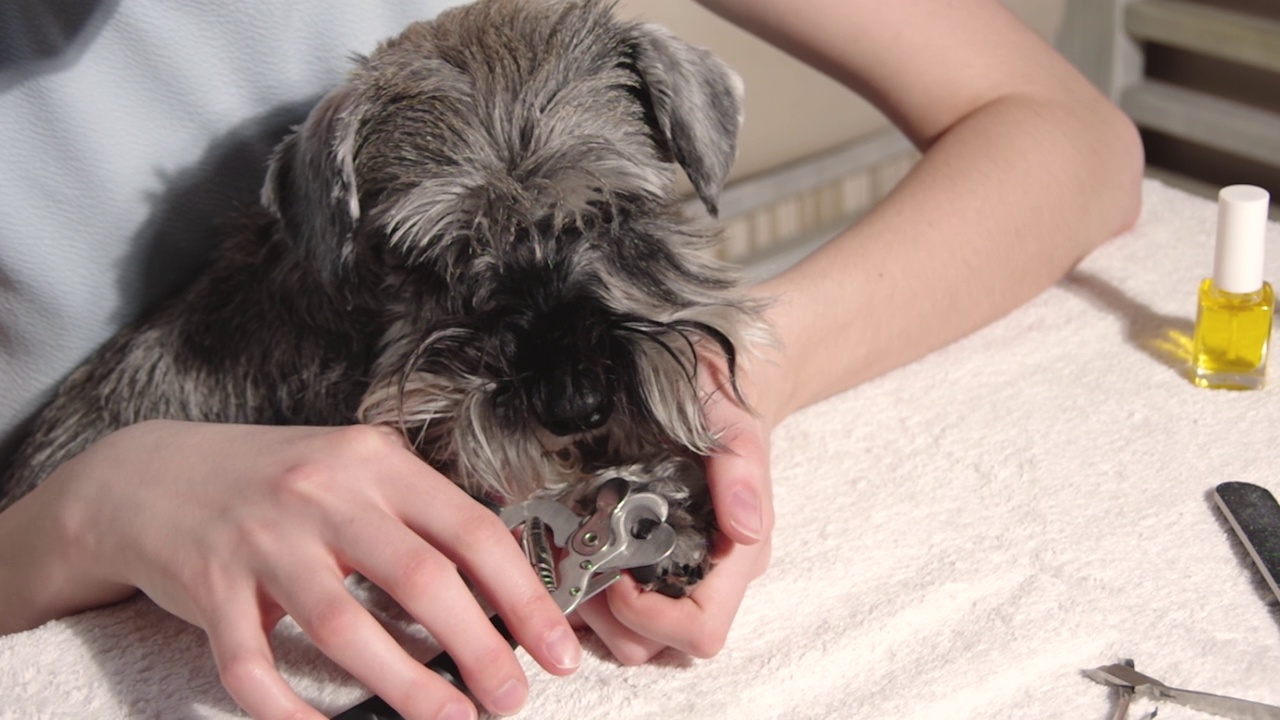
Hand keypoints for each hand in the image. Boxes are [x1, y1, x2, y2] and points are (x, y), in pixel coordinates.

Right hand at [1, 420, 579, 719]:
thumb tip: (498, 588)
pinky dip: (293, 712)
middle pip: (420, 577)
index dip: (523, 595)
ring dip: (407, 685)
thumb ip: (417, 516)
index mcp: (375, 462)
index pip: (471, 529)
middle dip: (479, 648)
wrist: (151, 476)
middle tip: (511, 697)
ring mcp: (264, 539)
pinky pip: (254, 666)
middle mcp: (324, 492)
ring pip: (345, 625)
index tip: (558, 648)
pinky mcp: (211, 586)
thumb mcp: (354, 470)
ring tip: (450, 719)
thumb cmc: (274, 481)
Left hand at [575, 351, 776, 662]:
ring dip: (588, 612)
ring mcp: (676, 579)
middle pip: (655, 646)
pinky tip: (564, 555)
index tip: (614, 574)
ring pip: (628, 640)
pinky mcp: (647, 573)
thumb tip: (744, 529)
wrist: (707, 389)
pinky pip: (612, 615)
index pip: (700, 631)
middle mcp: (707, 579)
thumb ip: (740, 470)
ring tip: (566, 560)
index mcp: (734, 558)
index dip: (650, 618)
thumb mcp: (730, 422)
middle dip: (605, 616)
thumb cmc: (719, 406)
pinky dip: (582, 597)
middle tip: (577, 564)